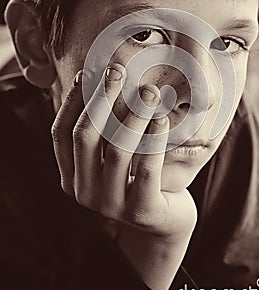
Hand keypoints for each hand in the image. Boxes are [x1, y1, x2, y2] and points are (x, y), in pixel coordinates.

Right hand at [51, 64, 196, 289]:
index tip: (89, 72)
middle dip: (101, 98)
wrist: (165, 219)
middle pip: (86, 136)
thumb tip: (99, 79)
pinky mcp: (142, 211)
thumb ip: (102, 132)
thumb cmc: (137, 177)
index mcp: (71, 177)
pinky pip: (147, 169)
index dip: (73, 100)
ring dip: (133, 114)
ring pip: (118, 150)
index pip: (61, 134)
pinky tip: (163, 118)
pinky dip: (155, 139)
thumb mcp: (113, 156)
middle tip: (118, 70)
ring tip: (150, 90)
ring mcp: (112, 205)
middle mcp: (85, 192)